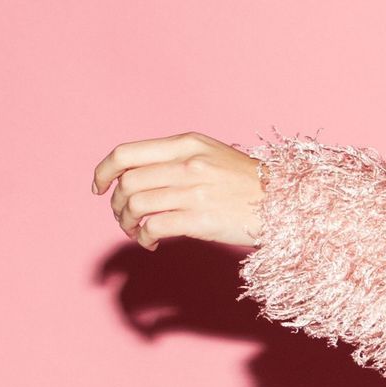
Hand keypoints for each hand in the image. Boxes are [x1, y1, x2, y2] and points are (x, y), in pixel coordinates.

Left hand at [90, 131, 263, 249]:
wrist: (286, 202)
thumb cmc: (248, 183)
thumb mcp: (211, 154)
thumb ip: (176, 158)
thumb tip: (135, 175)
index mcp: (187, 144)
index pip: (127, 154)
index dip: (103, 171)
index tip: (99, 187)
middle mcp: (188, 164)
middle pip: (127, 183)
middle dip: (115, 204)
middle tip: (123, 216)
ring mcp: (194, 192)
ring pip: (135, 206)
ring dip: (127, 223)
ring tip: (137, 231)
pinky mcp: (201, 219)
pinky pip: (154, 228)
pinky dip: (144, 237)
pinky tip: (151, 242)